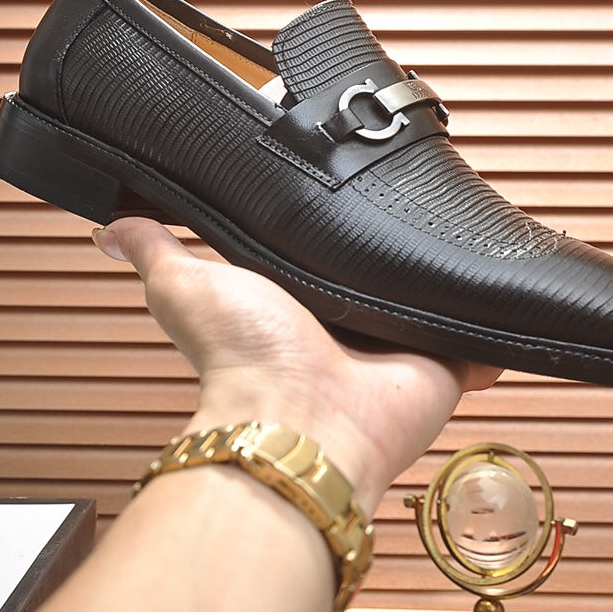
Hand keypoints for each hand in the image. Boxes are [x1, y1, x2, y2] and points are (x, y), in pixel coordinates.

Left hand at [93, 217, 498, 513]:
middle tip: (422, 211)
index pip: (329, 259)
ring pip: (437, 307)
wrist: (297, 419)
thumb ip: (157, 250)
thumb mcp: (188, 286)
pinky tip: (501, 297)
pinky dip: (494, 329)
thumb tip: (110, 228)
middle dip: (402, 253)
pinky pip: (480, 342)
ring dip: (449, 285)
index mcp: (301, 304)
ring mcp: (400, 349)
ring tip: (470, 239)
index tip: (357, 192)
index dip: (342, 231)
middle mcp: (353, 329)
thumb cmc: (242, 359)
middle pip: (388, 282)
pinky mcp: (444, 368)